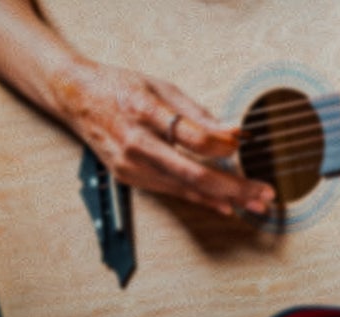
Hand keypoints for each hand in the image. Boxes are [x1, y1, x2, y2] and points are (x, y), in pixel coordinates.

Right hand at [53, 59, 273, 216]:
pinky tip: (223, 206)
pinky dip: (200, 197)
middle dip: (232, 186)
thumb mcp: (160, 87)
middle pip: (193, 173)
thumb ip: (195, 113)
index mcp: (144, 114)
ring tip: (252, 204)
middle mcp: (136, 146)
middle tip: (262, 194)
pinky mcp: (132, 179)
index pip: (190, 136)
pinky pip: (173, 191)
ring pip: (185, 188)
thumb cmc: (119, 89)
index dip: (220, 144)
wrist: (78, 101)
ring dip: (223, 198)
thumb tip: (230, 132)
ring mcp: (132, 168)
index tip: (244, 144)